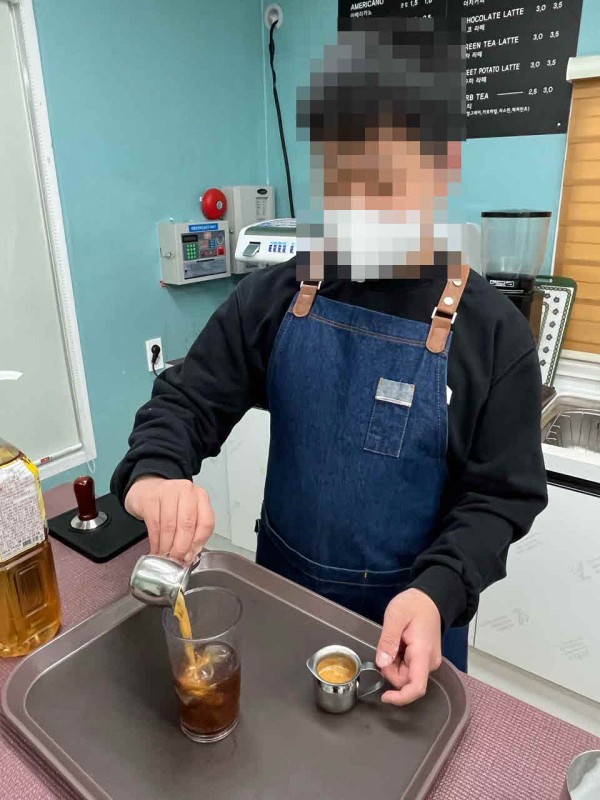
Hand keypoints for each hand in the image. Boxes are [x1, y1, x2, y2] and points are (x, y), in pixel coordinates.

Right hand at [125, 476, 213, 562]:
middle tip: (176, 559)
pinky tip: (155, 549)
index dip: (198, 543)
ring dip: (167, 546)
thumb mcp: (186, 513)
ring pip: (170, 526)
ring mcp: (168, 492)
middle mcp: (186, 491)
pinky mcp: (151, 498)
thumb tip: (189, 556)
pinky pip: (154, 525)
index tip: (189, 556)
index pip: (206, 522)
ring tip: (165, 557)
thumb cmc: (170, 504)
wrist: (146, 489)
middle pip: (187, 524)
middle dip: (181, 547)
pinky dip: (155, 541)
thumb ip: (192, 531)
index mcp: (200, 496)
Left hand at [375, 588, 441, 705]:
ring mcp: (428, 661)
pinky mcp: (424, 659)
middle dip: (390, 669)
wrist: (429, 598)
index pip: (416, 687)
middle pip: (405, 680)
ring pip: (405, 675)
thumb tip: (382, 663)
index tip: (385, 696)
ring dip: (393, 663)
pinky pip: (408, 668)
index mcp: (423, 653)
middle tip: (387, 645)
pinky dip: (398, 660)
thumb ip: (388, 640)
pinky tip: (399, 643)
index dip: (400, 697)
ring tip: (395, 640)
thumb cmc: (413, 604)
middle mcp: (429, 662)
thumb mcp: (395, 616)